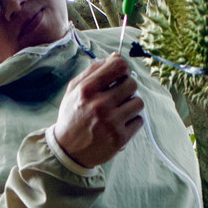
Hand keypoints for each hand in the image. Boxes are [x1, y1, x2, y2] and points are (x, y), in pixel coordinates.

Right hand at [53, 53, 144, 167]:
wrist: (68, 151)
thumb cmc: (72, 117)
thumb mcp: (74, 90)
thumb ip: (93, 71)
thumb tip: (116, 57)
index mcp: (86, 90)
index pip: (118, 66)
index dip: (123, 68)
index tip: (120, 75)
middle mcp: (99, 105)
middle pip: (132, 83)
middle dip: (127, 88)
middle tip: (118, 96)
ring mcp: (111, 122)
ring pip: (138, 102)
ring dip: (131, 105)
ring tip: (119, 111)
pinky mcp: (120, 138)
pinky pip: (139, 120)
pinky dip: (132, 122)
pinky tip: (119, 124)